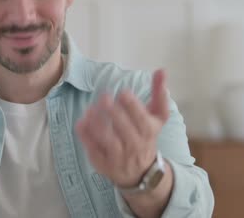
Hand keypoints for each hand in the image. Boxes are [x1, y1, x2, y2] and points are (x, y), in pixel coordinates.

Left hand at [75, 70, 169, 187]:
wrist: (140, 172)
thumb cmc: (146, 136)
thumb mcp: (157, 117)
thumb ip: (159, 93)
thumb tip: (162, 70)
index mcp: (149, 132)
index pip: (141, 119)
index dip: (132, 105)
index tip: (123, 92)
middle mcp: (135, 145)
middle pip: (124, 129)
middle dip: (113, 112)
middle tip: (104, 97)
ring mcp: (118, 156)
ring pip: (108, 140)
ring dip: (98, 123)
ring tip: (90, 108)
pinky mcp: (103, 163)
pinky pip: (93, 149)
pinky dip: (86, 136)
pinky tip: (81, 122)